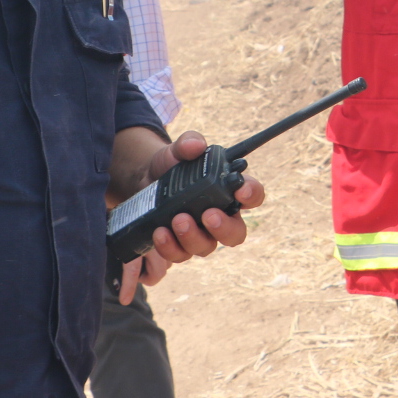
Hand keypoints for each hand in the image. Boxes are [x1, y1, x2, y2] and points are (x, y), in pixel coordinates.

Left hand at [106, 130, 266, 300]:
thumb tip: (196, 145)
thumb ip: (188, 143)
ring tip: (177, 219)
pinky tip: (160, 232)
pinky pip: (180, 254)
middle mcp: (220, 216)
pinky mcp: (179, 245)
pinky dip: (170, 247)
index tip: (241, 190)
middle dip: (224, 228)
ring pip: (207, 247)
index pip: (252, 196)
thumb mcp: (178, 150)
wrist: (144, 180)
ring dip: (193, 236)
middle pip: (236, 233)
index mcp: (228, 191)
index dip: (252, 194)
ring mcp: (200, 234)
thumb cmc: (172, 165)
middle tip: (208, 215)